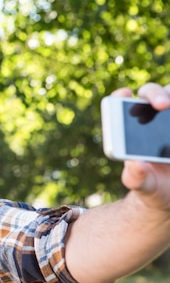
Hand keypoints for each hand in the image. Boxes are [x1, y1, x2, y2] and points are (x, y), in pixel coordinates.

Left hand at [112, 83, 169, 208]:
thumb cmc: (153, 188)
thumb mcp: (143, 186)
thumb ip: (135, 177)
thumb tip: (134, 163)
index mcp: (131, 131)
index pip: (122, 105)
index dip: (120, 96)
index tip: (125, 94)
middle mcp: (152, 120)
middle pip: (152, 94)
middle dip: (156, 94)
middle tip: (161, 105)